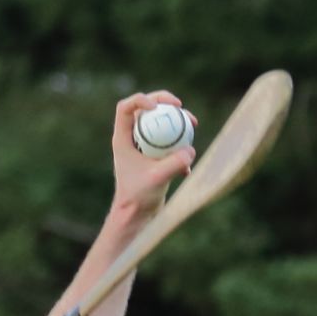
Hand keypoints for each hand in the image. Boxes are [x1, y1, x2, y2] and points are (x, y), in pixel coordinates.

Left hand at [111, 91, 196, 217]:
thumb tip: (191, 149)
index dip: (140, 100)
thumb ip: (174, 164)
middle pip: (145, 109)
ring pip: (160, 122)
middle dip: (164, 102)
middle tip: (180, 106)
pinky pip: (169, 140)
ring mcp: (144, 146)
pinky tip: (186, 165)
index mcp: (122, 140)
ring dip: (177, 121)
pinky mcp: (155, 156)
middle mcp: (131, 139)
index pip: (125, 108)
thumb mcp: (157, 179)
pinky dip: (181, 145)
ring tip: (193, 125)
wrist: (137, 215)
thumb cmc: (138, 198)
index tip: (157, 107)